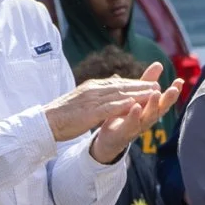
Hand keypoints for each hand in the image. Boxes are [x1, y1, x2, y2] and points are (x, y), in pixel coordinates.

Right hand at [46, 67, 173, 141]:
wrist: (47, 121)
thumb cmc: (64, 113)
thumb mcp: (82, 100)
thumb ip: (96, 95)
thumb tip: (106, 89)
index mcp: (92, 87)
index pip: (117, 83)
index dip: (134, 84)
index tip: (149, 84)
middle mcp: (94, 90)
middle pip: (121, 86)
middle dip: (141, 86)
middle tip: (158, 85)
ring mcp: (92, 100)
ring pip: (119, 94)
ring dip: (138, 93)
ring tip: (154, 93)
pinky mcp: (90, 112)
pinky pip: (110, 107)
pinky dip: (123, 104)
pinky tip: (135, 104)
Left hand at [89, 64, 184, 163]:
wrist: (109, 138)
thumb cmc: (126, 115)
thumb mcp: (137, 96)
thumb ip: (147, 82)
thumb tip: (159, 64)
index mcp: (151, 110)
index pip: (165, 100)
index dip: (173, 91)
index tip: (180, 81)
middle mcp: (148, 119)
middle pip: (161, 109)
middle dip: (168, 99)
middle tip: (174, 89)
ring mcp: (138, 127)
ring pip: (148, 117)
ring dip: (153, 105)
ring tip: (156, 93)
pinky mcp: (124, 133)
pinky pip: (131, 124)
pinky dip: (134, 116)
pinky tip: (136, 106)